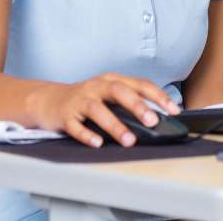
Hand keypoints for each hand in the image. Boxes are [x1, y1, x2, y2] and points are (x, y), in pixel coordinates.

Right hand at [28, 73, 180, 147]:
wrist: (48, 100)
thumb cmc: (86, 99)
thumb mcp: (108, 95)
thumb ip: (128, 102)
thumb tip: (157, 118)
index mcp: (111, 80)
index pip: (139, 84)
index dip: (158, 96)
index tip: (174, 109)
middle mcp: (96, 87)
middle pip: (119, 92)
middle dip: (137, 106)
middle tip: (153, 121)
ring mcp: (80, 100)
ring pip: (98, 110)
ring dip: (115, 125)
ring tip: (129, 140)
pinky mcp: (65, 115)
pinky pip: (76, 126)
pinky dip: (87, 135)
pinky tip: (98, 143)